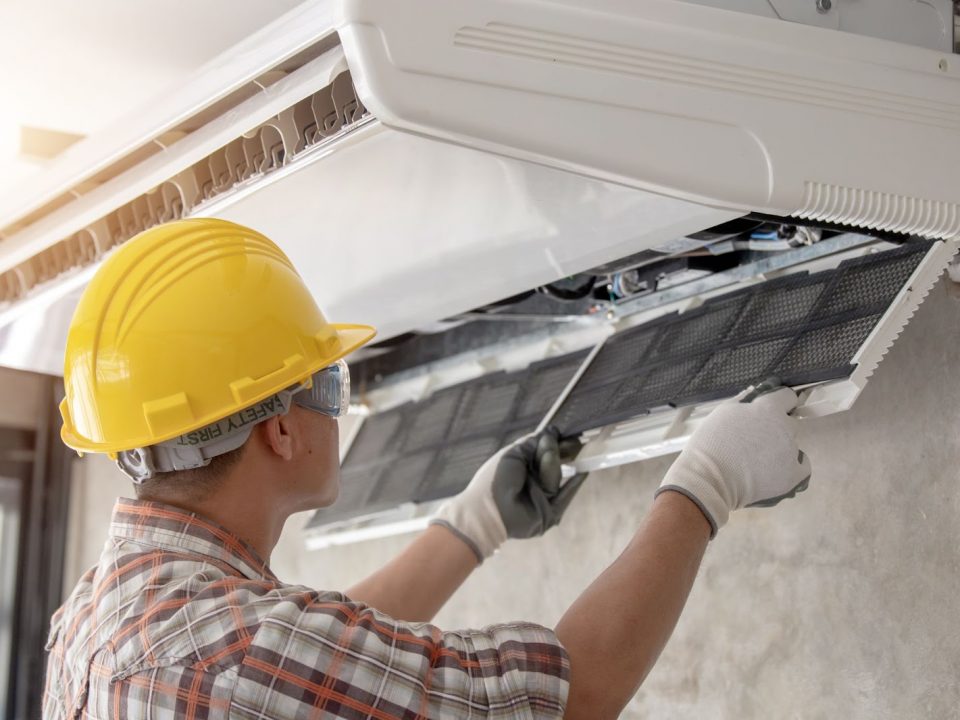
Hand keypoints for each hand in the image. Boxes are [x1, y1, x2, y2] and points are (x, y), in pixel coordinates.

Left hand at [431, 427, 587, 561]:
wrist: (490, 509)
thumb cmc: (495, 479)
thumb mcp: (513, 453)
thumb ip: (533, 442)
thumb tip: (553, 430)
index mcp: (521, 466)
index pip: (542, 451)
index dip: (555, 443)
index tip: (567, 434)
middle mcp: (532, 480)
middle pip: (552, 461)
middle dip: (559, 451)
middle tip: (574, 441)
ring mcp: (541, 496)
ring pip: (555, 475)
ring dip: (551, 464)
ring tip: (544, 460)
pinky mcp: (550, 512)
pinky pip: (565, 496)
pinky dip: (575, 484)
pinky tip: (583, 472)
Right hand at [656, 384, 810, 537]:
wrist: (709, 478)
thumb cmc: (711, 442)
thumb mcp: (723, 412)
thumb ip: (744, 402)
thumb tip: (756, 395)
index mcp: (768, 409)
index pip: (787, 396)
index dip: (778, 402)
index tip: (770, 409)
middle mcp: (785, 428)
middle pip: (790, 423)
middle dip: (776, 428)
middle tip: (756, 439)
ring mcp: (791, 452)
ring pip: (792, 445)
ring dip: (780, 448)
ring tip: (759, 460)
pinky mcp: (793, 475)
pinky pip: (803, 467)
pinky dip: (793, 467)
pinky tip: (777, 470)